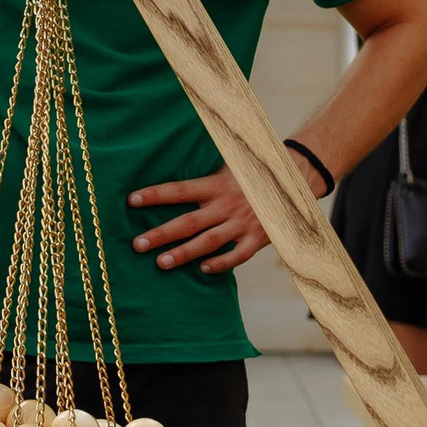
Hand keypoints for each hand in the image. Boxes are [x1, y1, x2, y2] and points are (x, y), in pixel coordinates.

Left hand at [128, 154, 318, 273]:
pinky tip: (203, 270)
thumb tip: (174, 157)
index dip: (155, 195)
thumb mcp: (230, 165)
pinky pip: (237, 254)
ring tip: (161, 263)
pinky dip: (221, 263)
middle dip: (161, 234)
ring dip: (184, 253)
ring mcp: (242, 223)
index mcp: (217, 184)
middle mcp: (227, 205)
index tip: (131, 200)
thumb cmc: (253, 173)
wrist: (295, 180)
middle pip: (189, 221)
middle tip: (137, 244)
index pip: (180, 190)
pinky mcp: (258, 238)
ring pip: (209, 242)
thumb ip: (205, 171)